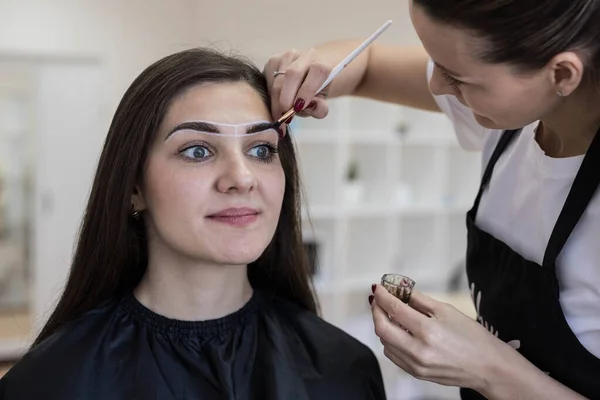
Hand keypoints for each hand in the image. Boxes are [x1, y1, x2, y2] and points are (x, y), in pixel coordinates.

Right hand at [263, 48, 330, 121]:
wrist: (307, 75)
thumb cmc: (315, 91)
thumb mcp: (322, 102)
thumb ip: (320, 108)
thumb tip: (310, 106)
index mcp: (322, 62)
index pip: (318, 71)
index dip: (308, 90)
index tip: (299, 108)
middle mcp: (305, 55)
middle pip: (292, 74)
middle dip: (286, 98)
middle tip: (285, 115)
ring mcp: (286, 56)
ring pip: (277, 80)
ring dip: (276, 101)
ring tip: (279, 115)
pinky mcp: (272, 61)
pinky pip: (268, 81)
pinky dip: (270, 97)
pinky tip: (275, 104)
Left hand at [370, 285, 516, 392]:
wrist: (488, 367)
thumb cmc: (472, 337)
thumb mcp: (447, 310)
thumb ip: (419, 300)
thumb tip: (399, 289)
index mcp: (428, 331)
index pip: (394, 310)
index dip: (383, 296)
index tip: (378, 288)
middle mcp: (418, 350)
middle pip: (382, 328)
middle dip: (376, 311)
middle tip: (379, 300)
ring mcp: (415, 365)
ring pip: (385, 342)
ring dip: (383, 325)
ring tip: (390, 313)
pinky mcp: (416, 373)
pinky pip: (393, 355)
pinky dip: (390, 340)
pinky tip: (399, 331)